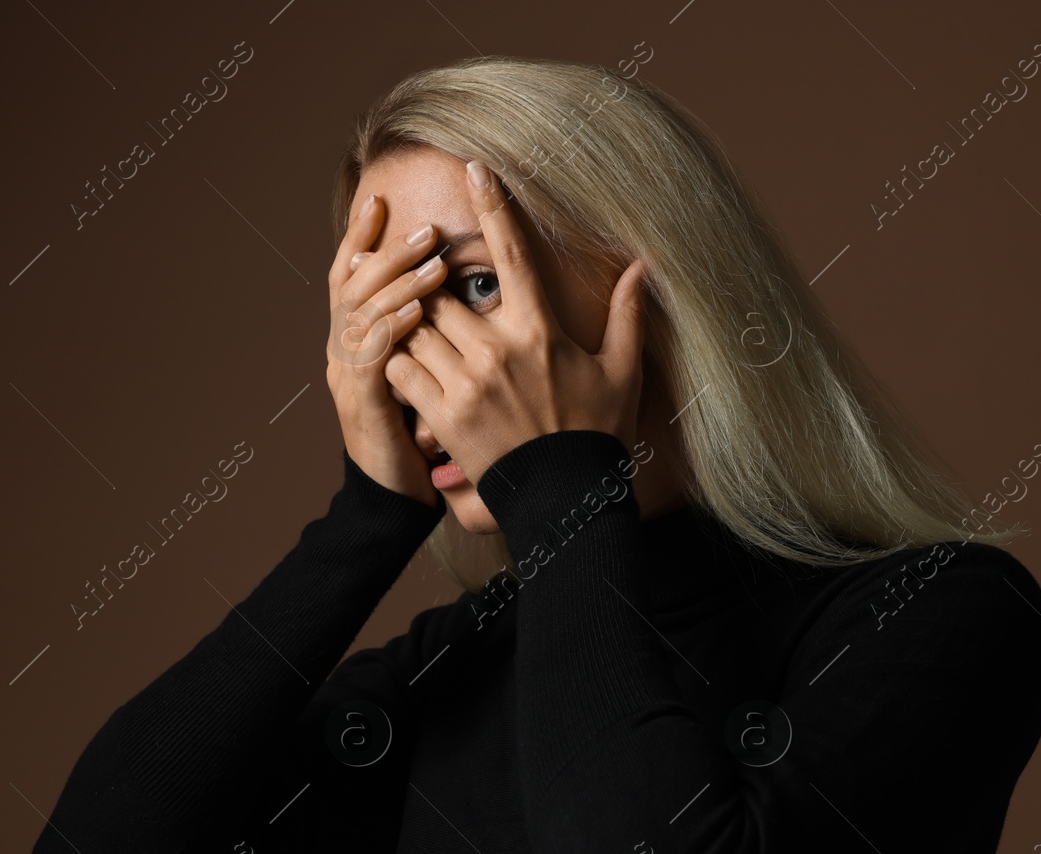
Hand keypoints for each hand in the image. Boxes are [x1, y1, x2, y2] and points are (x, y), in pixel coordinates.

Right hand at [324, 193, 449, 506]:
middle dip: (386, 250)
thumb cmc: (416, 435)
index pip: (350, 276)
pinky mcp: (360, 404)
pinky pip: (371, 356)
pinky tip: (418, 310)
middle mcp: (341, 351)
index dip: (360, 238)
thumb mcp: (419, 375)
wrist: (395, 497)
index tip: (380, 200)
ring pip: (361, 314)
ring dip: (396, 282)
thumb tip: (446, 290)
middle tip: (426, 227)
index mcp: (354, 340)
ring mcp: (346, 376)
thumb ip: (423, 334)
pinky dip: (392, 328)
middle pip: (351, 284)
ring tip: (432, 259)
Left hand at [382, 160, 649, 488]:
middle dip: (427, 285)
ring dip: (408, 324)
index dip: (494, 205)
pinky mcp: (443, 416)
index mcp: (540, 330)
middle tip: (420, 281)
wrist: (567, 500)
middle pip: (440, 291)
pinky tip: (407, 367)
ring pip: (414, 327)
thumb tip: (644, 267)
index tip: (475, 166)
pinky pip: (400, 370)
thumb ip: (627, 316)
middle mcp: (498, 349)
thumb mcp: (621, 372)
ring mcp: (467, 383)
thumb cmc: (596, 434)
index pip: (512, 254)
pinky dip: (396, 362)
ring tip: (411, 328)